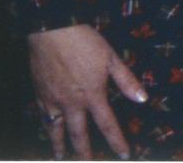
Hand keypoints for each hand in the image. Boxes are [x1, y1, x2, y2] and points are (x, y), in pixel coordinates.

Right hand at [27, 24, 146, 160]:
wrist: (52, 32)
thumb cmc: (85, 42)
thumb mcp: (111, 58)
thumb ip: (127, 81)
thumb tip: (142, 99)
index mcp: (93, 94)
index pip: (108, 125)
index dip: (117, 141)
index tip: (124, 155)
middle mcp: (72, 103)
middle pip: (79, 134)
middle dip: (85, 152)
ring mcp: (53, 101)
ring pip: (56, 130)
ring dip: (59, 146)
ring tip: (61, 157)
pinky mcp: (40, 94)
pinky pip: (43, 117)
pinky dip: (46, 128)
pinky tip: (48, 131)